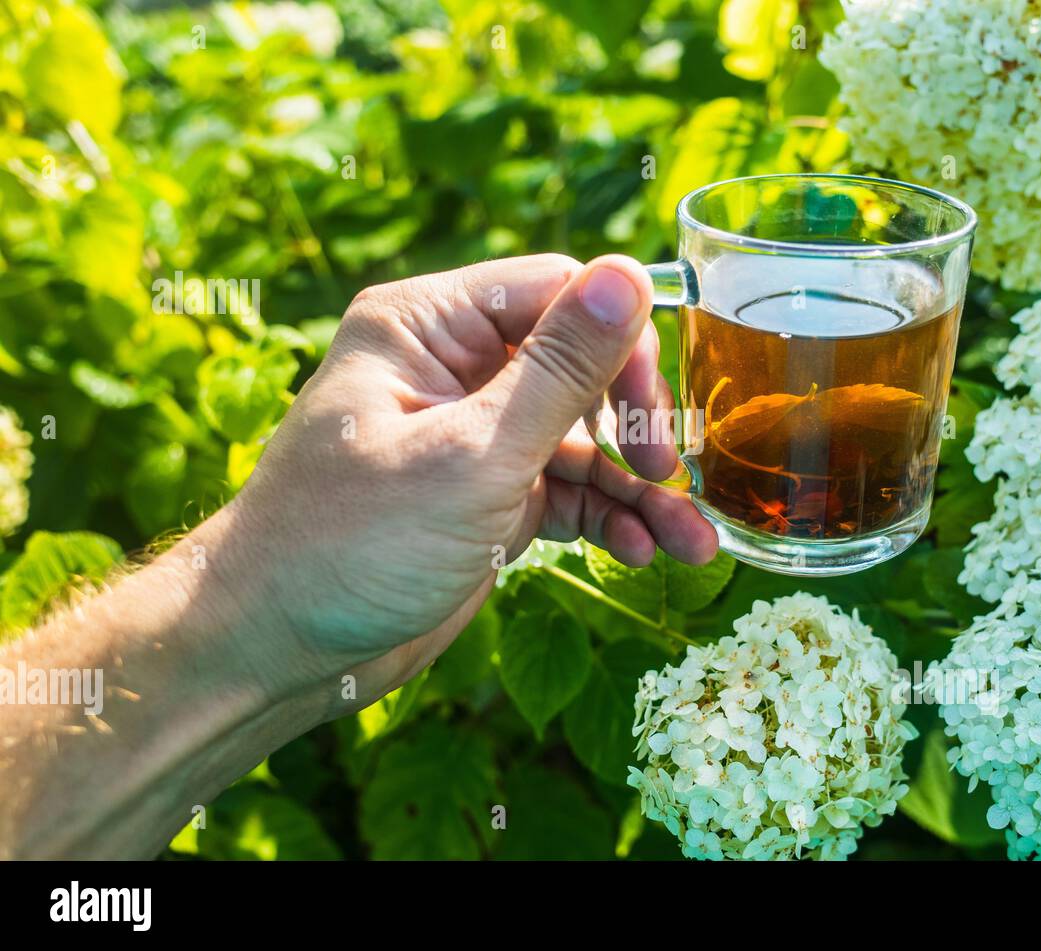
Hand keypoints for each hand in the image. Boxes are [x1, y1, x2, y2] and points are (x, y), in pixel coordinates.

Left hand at [210, 253, 716, 710]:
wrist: (276, 651)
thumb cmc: (349, 543)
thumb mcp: (470, 456)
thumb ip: (559, 370)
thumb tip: (628, 274)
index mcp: (427, 326)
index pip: (555, 292)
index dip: (618, 342)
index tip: (651, 414)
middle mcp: (454, 369)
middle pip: (582, 364)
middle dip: (636, 425)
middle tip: (668, 474)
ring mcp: (474, 436)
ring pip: (585, 439)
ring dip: (639, 490)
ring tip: (693, 547)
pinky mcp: (488, 496)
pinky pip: (568, 491)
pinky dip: (609, 520)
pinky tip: (647, 554)